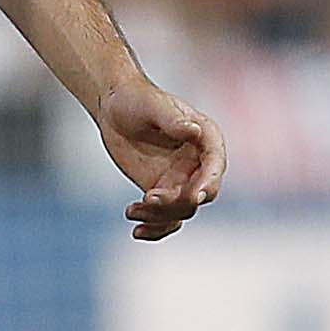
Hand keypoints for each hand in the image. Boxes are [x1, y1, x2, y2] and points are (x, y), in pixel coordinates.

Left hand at [98, 76, 222, 240]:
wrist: (114, 107)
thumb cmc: (137, 99)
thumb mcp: (154, 106)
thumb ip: (174, 121)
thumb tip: (194, 131)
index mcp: (206, 139)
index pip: (215, 165)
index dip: (208, 183)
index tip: (194, 196)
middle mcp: (198, 163)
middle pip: (199, 194)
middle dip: (178, 202)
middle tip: (149, 197)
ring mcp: (181, 180)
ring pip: (181, 210)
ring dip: (159, 216)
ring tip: (133, 210)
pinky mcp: (162, 191)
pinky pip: (166, 218)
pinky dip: (155, 229)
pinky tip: (136, 231)